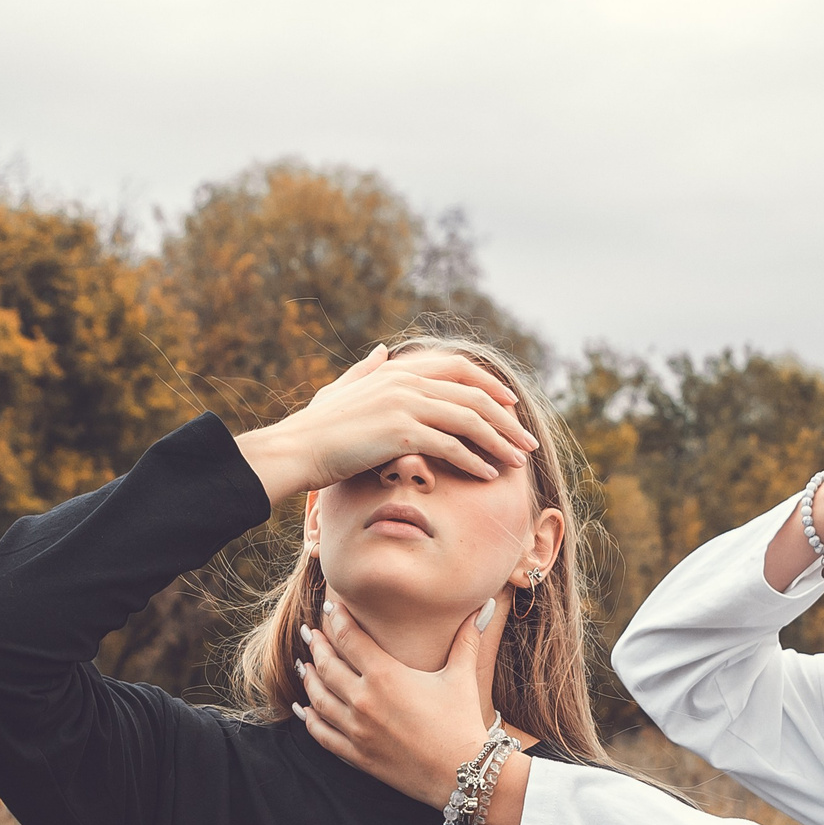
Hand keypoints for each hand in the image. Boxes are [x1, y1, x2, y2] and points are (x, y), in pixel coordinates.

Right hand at [235, 345, 540, 502]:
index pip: (458, 369)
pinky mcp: (402, 435)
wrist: (296, 449)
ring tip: (517, 461)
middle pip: (473, 396)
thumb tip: (380, 350)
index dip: (489, 386)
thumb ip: (366, 370)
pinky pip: (451, 447)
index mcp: (397, 371)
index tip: (510, 404)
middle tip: (527, 441)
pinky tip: (489, 474)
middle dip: (506, 419)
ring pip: (469, 420)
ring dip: (499, 441)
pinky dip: (475, 460)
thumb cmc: (316, 427)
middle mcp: (405, 383)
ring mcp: (405, 407)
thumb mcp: (341, 389)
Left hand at [294, 593, 513, 811]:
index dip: (336, 619)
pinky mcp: (357, 754)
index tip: (330, 608)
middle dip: (317, 645)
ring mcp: (357, 729)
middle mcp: (364, 699)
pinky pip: (322, 734)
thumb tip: (486, 607)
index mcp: (386, 675)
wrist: (463, 774)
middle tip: (311, 634)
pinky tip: (303, 709)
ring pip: (318, 697)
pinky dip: (309, 719)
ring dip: (309, 678)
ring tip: (306, 665)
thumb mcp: (462, 676)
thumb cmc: (463, 723)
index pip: (349, 638)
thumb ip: (467, 639)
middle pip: (326, 664)